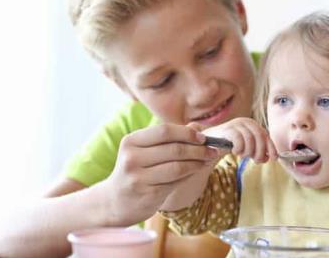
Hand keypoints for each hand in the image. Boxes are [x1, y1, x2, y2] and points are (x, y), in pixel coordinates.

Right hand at [98, 123, 218, 224]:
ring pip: (178, 166)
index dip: (187, 133)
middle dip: (198, 149)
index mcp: (131, 141)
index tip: (203, 137)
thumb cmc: (137, 171)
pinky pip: (176, 181)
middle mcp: (131, 158)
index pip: (164, 131)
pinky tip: (196, 170)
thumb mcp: (145, 151)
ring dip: (197, 162)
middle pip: (174, 149)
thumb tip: (197, 127)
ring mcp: (138, 177)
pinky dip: (190, 174)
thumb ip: (169, 138)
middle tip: (212, 150)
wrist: (115, 201)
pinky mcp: (147, 194)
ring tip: (208, 160)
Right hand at [201, 117, 276, 162]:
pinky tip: (235, 152)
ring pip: (250, 139)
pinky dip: (239, 148)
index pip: (266, 135)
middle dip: (260, 152)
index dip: (271, 148)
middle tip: (256, 161)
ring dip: (248, 151)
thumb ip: (258, 151)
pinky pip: (238, 140)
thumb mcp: (248, 148)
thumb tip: (268, 158)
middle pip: (259, 137)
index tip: (273, 159)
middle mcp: (246, 121)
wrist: (212, 141)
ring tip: (242, 156)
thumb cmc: (232, 145)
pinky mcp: (227, 129)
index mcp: (253, 124)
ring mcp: (236, 124)